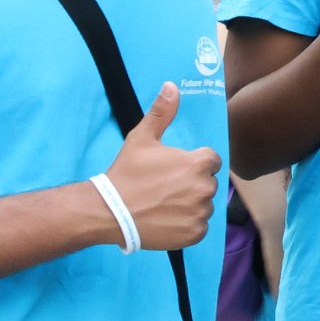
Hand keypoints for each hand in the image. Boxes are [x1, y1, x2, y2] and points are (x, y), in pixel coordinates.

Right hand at [103, 83, 221, 248]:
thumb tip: (172, 86)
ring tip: (164, 204)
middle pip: (208, 183)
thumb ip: (161, 113)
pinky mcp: (195, 234)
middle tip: (165, 188)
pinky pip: (199, 226)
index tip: (173, 170)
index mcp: (198, 164)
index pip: (210, 161)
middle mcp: (205, 189)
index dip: (193, 163)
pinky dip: (187, 224)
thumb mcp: (141, 139)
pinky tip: (167, 219)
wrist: (109, 211)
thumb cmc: (126, 174)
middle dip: (192, 184)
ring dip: (191, 205)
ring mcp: (201, 213)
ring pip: (204, 205)